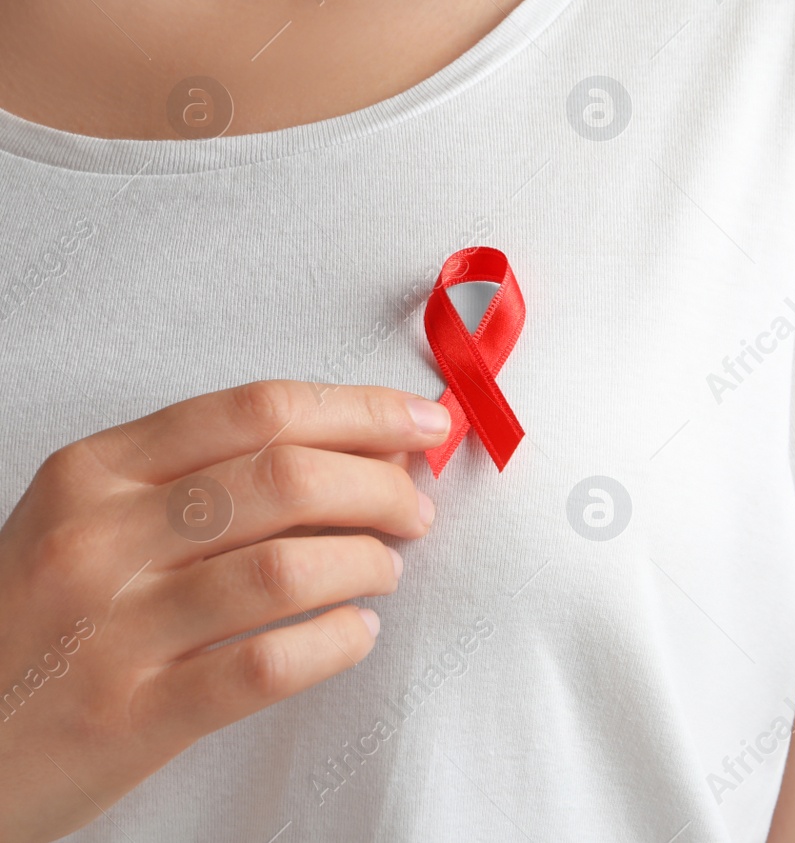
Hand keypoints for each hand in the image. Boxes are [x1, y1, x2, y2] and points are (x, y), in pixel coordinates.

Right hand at [0, 381, 448, 841]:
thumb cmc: (38, 619)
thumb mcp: (89, 519)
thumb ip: (203, 476)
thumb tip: (359, 445)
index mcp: (94, 472)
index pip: (257, 411)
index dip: (361, 411)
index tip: (422, 422)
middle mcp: (99, 540)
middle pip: (286, 479)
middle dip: (380, 487)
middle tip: (414, 509)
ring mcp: (113, 629)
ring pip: (287, 569)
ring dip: (366, 564)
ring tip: (383, 572)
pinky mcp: (133, 716)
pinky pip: (268, 665)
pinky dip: (336, 643)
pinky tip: (355, 634)